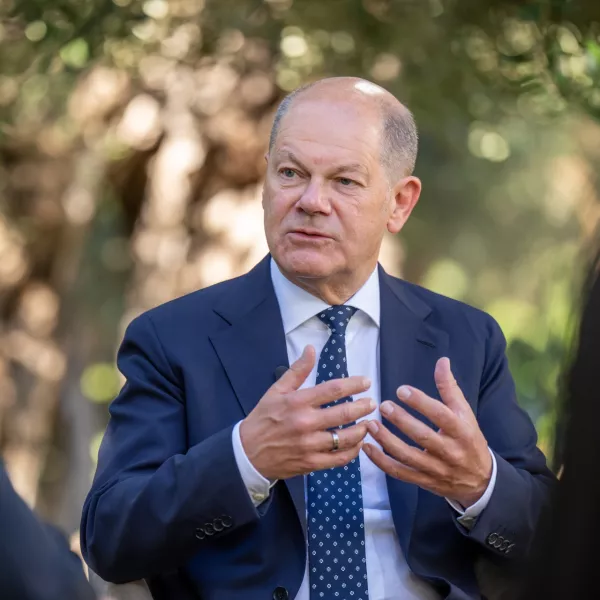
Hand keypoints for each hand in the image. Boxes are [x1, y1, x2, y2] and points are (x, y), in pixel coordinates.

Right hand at [240, 345, 374, 479]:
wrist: (247, 453)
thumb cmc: (263, 418)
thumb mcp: (276, 390)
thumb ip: (297, 371)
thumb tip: (311, 349)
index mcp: (298, 402)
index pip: (333, 389)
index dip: (354, 384)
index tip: (366, 382)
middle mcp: (305, 423)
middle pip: (344, 413)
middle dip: (364, 406)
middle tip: (373, 402)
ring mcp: (309, 445)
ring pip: (345, 437)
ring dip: (362, 429)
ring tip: (368, 423)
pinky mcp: (311, 463)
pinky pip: (339, 458)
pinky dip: (353, 451)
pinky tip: (358, 443)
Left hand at [364, 357, 491, 506]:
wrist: (480, 480)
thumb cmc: (469, 439)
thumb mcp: (465, 413)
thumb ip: (450, 388)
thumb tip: (441, 361)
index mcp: (461, 431)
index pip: (440, 414)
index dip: (420, 402)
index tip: (401, 390)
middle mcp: (449, 451)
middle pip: (423, 436)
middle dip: (401, 420)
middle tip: (383, 405)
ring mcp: (435, 468)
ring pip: (408, 456)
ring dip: (386, 441)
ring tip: (370, 424)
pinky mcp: (423, 481)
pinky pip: (399, 472)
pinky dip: (381, 462)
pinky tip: (367, 447)